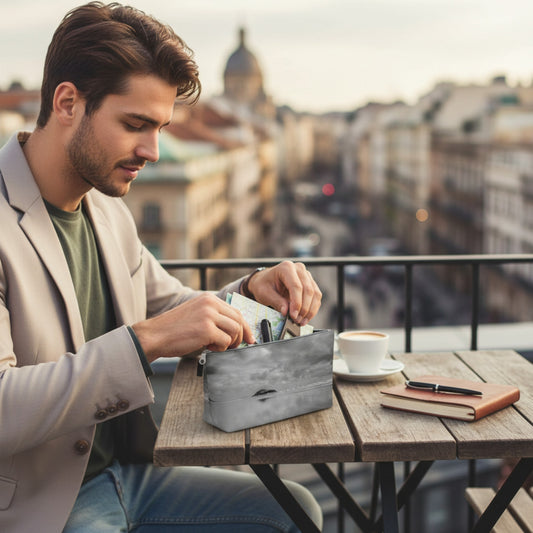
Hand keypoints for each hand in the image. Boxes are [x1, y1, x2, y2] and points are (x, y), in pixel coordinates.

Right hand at [132, 293, 254, 361]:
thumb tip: (235, 329)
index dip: (245, 327)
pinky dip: (221, 348)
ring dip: (229, 343)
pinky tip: (209, 348)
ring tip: (216, 346)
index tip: (249, 339)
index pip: (236, 311)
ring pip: (235, 331)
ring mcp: (209, 316)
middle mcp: (210, 304)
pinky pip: (225, 341)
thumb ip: (213, 317)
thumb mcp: (196, 314)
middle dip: (240, 337)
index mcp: (208, 298)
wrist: (154, 335)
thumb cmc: (173, 329)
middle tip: (232, 347)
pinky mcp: (206, 329)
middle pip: (239, 321)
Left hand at [245, 261, 321, 325]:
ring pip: (315, 294)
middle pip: (308, 290)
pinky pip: (316, 297)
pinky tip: (305, 317)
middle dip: (304, 308)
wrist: (264, 281)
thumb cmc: (263, 284)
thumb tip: (286, 312)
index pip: (296, 286)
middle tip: (297, 320)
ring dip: (310, 310)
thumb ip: (276, 302)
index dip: (297, 303)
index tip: (293, 315)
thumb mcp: (264, 293)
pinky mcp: (310, 283)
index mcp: (286, 268)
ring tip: (301, 321)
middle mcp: (298, 269)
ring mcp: (306, 275)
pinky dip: (313, 309)